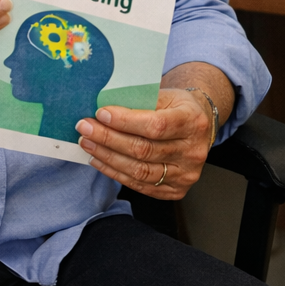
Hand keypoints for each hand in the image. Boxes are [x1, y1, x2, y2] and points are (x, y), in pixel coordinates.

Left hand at [76, 88, 212, 199]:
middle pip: (143, 150)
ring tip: (88, 144)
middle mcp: (193, 151)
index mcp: (193, 122)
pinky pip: (140, 185)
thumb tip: (105, 108)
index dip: (125, 121)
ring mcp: (186, 174)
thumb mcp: (167, 95)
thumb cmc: (178, 108)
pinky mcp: (176, 190)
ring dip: (108, 158)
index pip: (156, 125)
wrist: (198, 128)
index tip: (101, 114)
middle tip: (85, 129)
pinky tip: (100, 160)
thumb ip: (141, 102)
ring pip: (139, 171)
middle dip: (108, 139)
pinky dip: (116, 173)